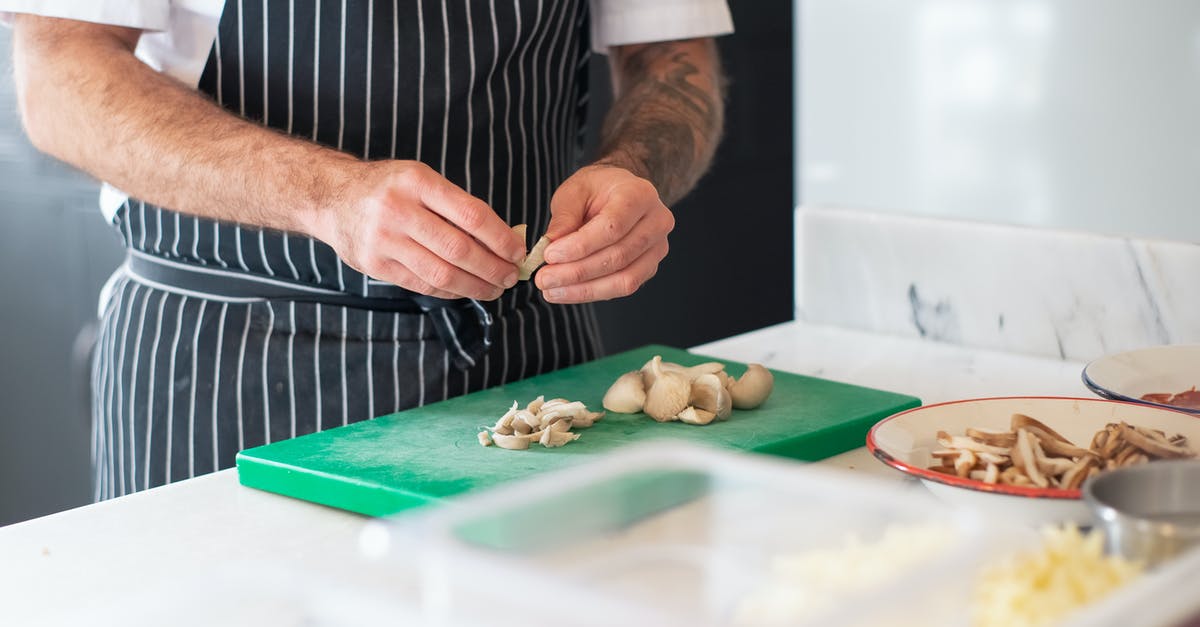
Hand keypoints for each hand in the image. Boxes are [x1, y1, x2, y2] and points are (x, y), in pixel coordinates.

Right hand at [308, 160, 525, 299]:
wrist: (333, 197)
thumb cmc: (389, 188)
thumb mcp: (421, 179)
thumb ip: (457, 206)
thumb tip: (505, 239)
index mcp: (417, 181)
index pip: (471, 214)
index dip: (501, 237)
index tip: (518, 251)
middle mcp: (398, 209)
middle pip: (459, 249)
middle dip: (492, 268)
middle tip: (510, 277)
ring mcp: (383, 239)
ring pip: (441, 273)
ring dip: (475, 286)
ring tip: (494, 289)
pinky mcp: (374, 264)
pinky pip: (422, 284)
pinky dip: (450, 291)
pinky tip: (465, 289)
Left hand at [536, 164, 673, 303]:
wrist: (619, 192)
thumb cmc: (597, 189)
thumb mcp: (574, 191)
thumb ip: (564, 218)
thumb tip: (550, 247)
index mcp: (639, 194)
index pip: (612, 226)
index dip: (580, 245)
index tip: (550, 255)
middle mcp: (656, 222)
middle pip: (618, 256)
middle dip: (577, 272)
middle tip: (544, 278)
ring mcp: (657, 248)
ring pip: (624, 279)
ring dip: (584, 289)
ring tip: (552, 290)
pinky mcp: (649, 267)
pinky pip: (623, 287)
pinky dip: (593, 292)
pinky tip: (568, 291)